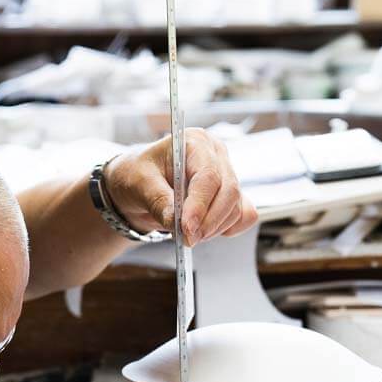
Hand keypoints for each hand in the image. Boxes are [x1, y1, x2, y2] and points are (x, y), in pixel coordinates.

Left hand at [103, 128, 259, 245]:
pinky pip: (244, 215)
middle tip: (187, 239)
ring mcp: (227, 175)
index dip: (200, 205)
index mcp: (195, 142)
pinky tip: (205, 231)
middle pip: (228, 192)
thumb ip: (157, 200)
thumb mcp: (138, 183)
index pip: (208, 175)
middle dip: (208, 221)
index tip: (187, 228)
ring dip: (213, 228)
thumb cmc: (137, 175)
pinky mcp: (231, 196)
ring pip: (236, 207)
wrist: (139, 186)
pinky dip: (228, 228)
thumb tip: (175, 221)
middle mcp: (216, 155)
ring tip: (186, 234)